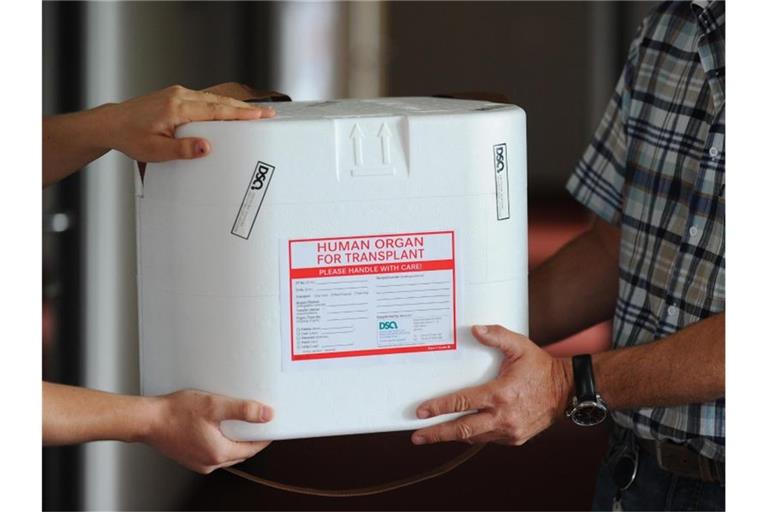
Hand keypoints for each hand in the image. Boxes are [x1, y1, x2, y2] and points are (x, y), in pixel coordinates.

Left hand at [102, 84, 274, 161]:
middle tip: (267, 113)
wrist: (112, 124)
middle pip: (220, 101)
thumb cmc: (131, 137)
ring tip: (256, 113)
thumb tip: (206, 146)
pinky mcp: (177, 96)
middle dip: (246, 108)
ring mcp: (178, 94)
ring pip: (214, 99)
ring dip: (235, 106)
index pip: (216, 110)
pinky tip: (231, 110)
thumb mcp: (155, 150)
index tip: (260, 115)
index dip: (241, 114)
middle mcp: (179, 96)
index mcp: (176, 107)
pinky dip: (221, 105)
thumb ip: (183, 149)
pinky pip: (205, 99)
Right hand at [143, 389, 273, 473]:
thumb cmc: (175, 412)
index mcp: (218, 453)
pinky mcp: (189, 457)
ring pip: (226, 453)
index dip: (263, 437)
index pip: (251, 449)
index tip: (271, 427)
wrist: (147, 420)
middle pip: (240, 453)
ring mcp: (198, 462)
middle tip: (258, 423)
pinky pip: (212, 451)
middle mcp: (209, 463)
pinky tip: (218, 428)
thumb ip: (243, 411)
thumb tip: (266, 416)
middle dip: (250, 439)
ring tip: (239, 423)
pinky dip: (220, 442)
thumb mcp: (215, 406)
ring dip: (235, 440)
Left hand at [411, 325, 571, 445]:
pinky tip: (462, 431)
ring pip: (474, 438)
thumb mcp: (520, 346)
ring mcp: (509, 431)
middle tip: (417, 437)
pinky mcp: (515, 439)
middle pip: (462, 430)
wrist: (567, 391)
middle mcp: (503, 417)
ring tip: (433, 435)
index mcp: (500, 394)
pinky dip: (474, 435)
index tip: (421, 412)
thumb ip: (497, 336)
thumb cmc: (541, 367)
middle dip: (437, 434)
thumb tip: (475, 329)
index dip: (439, 408)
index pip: (462, 403)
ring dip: (453, 436)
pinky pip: (488, 439)